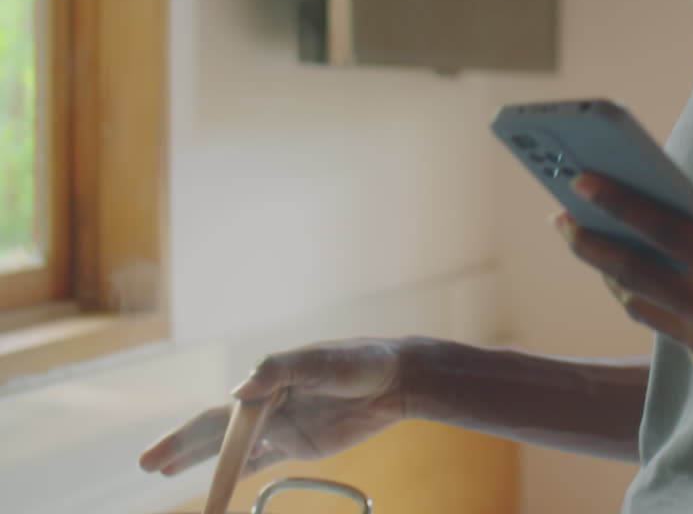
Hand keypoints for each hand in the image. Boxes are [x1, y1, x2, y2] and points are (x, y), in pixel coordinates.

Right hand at [139, 339, 406, 477]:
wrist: (396, 379)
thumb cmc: (358, 362)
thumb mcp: (320, 360)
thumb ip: (279, 370)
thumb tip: (237, 390)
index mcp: (266, 384)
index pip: (221, 416)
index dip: (189, 438)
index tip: (167, 458)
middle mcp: (267, 405)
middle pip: (216, 433)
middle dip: (180, 449)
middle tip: (146, 465)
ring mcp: (281, 426)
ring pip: (233, 450)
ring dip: (201, 463)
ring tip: (162, 471)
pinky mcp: (299, 444)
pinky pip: (261, 461)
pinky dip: (238, 471)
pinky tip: (218, 482)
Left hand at [554, 174, 692, 407]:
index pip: (667, 231)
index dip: (620, 203)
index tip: (583, 181)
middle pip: (634, 273)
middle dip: (590, 243)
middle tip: (561, 219)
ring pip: (641, 304)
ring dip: (611, 274)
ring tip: (592, 245)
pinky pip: (670, 326)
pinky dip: (655, 298)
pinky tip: (646, 277)